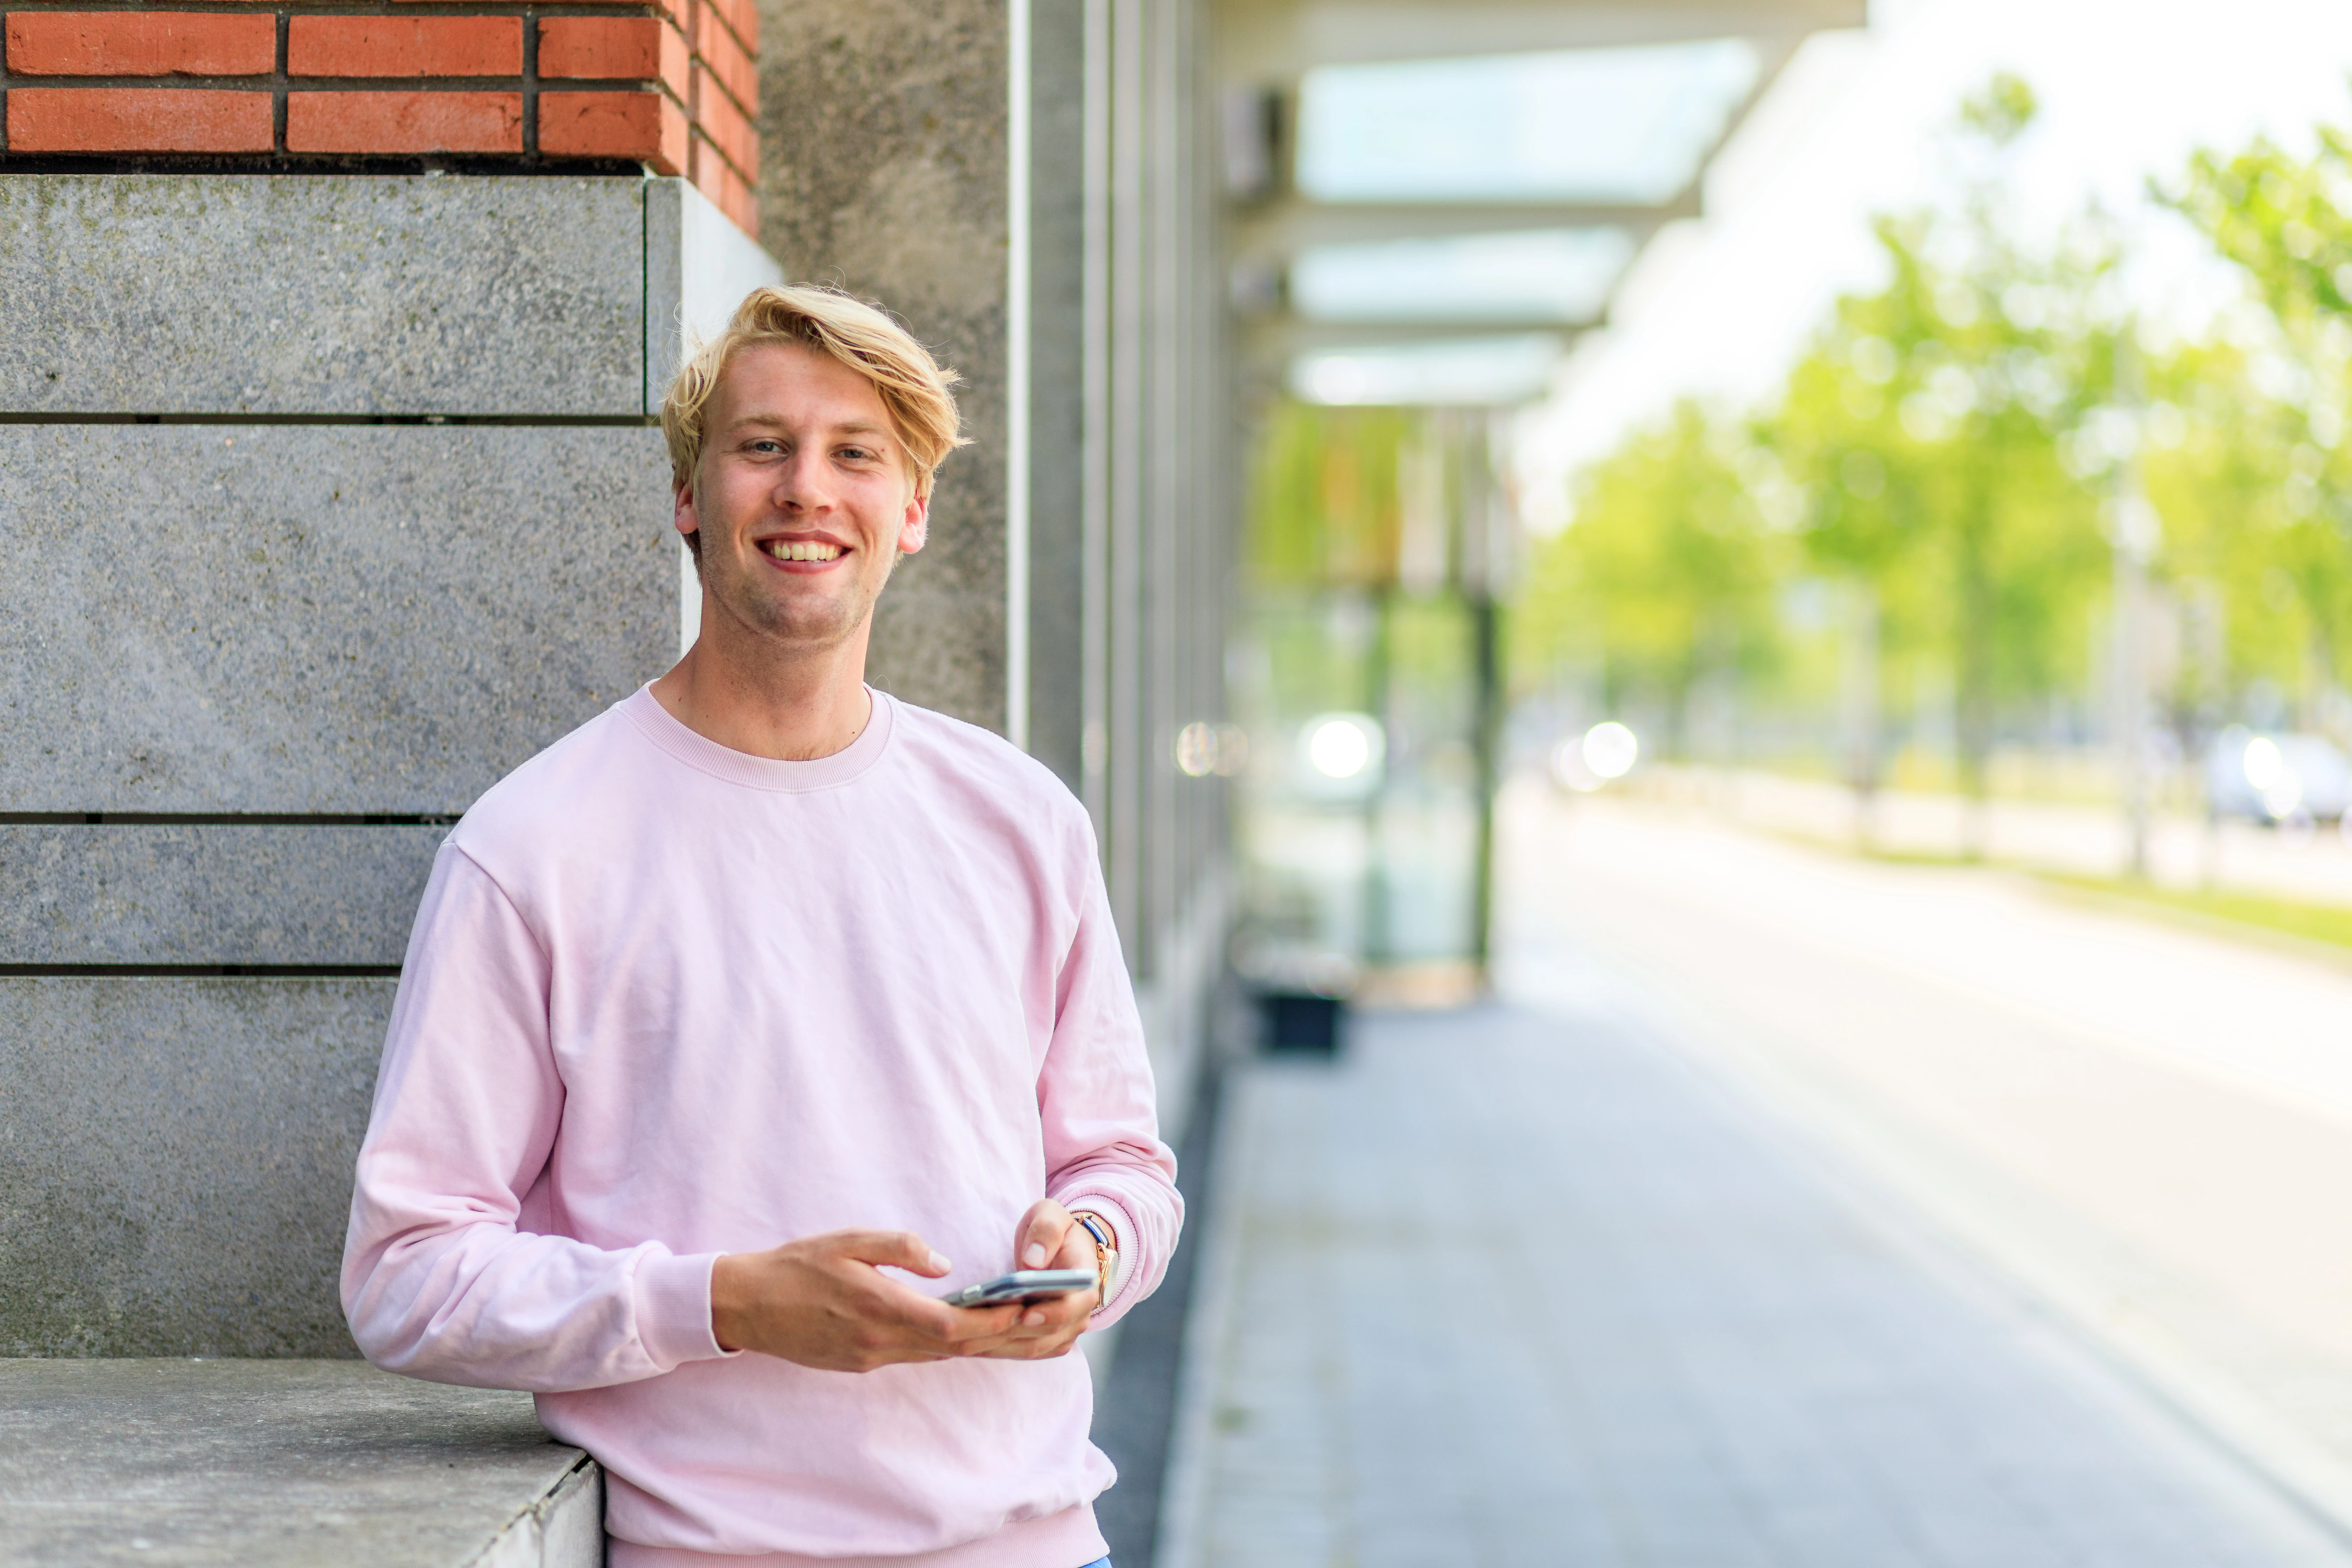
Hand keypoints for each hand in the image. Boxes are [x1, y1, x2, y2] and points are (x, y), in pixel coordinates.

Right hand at [709, 1230, 1027, 1371]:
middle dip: (1005, 1339)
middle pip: (955, 1347)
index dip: (995, 1322)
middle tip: (1047, 1327)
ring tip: (1026, 1332)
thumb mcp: (847, 1240)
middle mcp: (880, 1342)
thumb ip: (899, 1247)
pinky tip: (975, 1337)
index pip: (951, 1324)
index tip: (1030, 1310)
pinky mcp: (862, 1363)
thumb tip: (944, 1262)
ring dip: (983, 1346)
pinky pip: (918, 1357)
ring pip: (940, 1356)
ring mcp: (871, 1357)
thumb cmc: (797, 1265)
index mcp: (879, 1309)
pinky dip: (951, 1347)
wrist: (747, 1306)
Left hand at [960, 1200, 1101, 1361]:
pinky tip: (969, 1343)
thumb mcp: (1052, 1215)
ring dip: (998, 1346)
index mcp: (1084, 1281)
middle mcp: (1079, 1312)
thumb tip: (1033, 1261)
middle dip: (1011, 1333)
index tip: (1023, 1313)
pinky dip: (997, 1349)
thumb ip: (1046, 1230)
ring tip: (964, 1340)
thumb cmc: (1054, 1231)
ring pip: (1032, 1347)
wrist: (1062, 1250)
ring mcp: (1064, 1330)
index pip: (1073, 1305)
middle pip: (1047, 1333)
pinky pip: (1023, 1352)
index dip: (1051, 1313)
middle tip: (975, 1330)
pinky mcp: (1047, 1340)